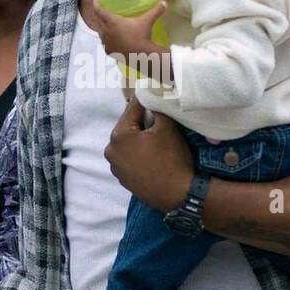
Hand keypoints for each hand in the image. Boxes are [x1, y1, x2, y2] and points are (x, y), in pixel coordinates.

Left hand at [87, 0, 167, 71]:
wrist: (141, 57)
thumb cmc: (142, 37)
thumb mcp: (147, 21)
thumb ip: (155, 10)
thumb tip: (164, 2)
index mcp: (111, 22)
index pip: (99, 10)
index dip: (96, 3)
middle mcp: (106, 32)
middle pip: (98, 21)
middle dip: (100, 16)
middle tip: (104, 12)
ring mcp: (106, 43)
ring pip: (100, 33)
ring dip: (103, 29)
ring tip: (107, 26)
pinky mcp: (109, 52)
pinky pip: (104, 44)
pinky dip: (106, 41)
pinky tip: (111, 40)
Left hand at [104, 96, 192, 212]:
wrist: (178, 194)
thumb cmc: (171, 158)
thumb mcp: (167, 127)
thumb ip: (157, 108)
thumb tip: (153, 97)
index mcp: (118, 135)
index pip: (132, 108)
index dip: (146, 101)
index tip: (155, 95)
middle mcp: (111, 151)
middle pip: (128, 126)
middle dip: (142, 122)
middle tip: (160, 120)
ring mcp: (115, 167)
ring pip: (128, 143)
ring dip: (139, 138)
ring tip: (157, 140)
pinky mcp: (123, 179)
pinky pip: (130, 158)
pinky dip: (139, 154)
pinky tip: (153, 156)